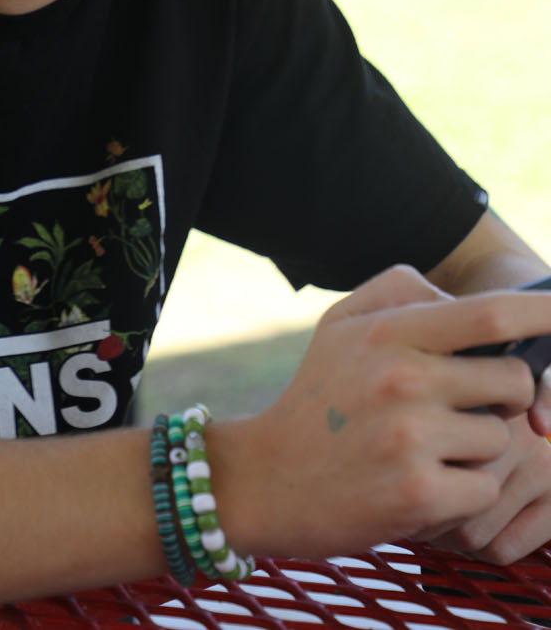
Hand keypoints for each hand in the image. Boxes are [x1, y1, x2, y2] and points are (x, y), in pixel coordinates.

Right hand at [208, 266, 550, 561]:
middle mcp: (403, 379)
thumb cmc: (318, 398)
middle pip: (514, 381)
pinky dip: (467, 494)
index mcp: (388, 332)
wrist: (265, 479)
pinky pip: (487, 488)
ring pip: (504, 439)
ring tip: (433, 453)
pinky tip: (425, 487)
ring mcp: (412, 439)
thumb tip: (465, 303)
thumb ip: (402, 292)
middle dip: (509, 398)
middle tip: (470, 409)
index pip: (491, 314)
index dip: (544, 315)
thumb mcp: (341, 324)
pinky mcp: (419, 496)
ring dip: (482, 451)